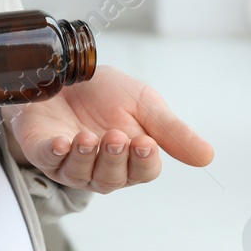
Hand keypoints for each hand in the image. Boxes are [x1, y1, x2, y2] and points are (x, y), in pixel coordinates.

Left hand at [4, 66, 213, 192]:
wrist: (65, 72)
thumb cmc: (104, 92)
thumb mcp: (145, 104)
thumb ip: (172, 131)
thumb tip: (208, 157)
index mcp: (130, 157)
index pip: (143, 171)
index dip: (144, 162)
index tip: (146, 144)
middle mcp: (100, 166)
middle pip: (112, 179)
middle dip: (114, 159)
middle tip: (116, 137)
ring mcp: (69, 162)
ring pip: (80, 175)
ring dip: (86, 157)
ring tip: (89, 137)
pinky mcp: (42, 150)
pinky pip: (48, 161)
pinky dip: (55, 153)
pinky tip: (62, 143)